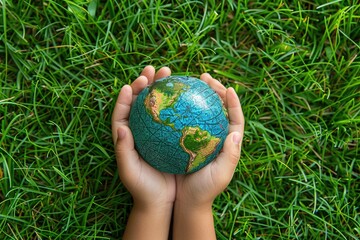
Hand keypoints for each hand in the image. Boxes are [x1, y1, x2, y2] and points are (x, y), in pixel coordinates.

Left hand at [111, 66, 175, 208]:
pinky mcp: (169, 136)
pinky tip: (187, 95)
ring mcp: (155, 132)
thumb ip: (123, 151)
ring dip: (162, 88)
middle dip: (145, 82)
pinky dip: (177, 103)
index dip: (126, 95)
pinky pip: (173, 115)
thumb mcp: (130, 172)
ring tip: (170, 73)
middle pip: (140, 101)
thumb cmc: (142, 187)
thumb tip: (121, 128)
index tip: (133, 83)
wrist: (160, 200)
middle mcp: (140, 130)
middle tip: (154, 70)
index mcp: (126, 136)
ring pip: (157, 105)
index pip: (123, 111)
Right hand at [175, 73, 244, 206]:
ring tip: (187, 80)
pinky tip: (167, 99)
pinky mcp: (181, 139)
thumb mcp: (220, 176)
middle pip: (214, 107)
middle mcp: (212, 136)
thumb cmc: (204, 191)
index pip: (234, 118)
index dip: (233, 102)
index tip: (228, 89)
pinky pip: (179, 119)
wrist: (186, 202)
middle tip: (203, 76)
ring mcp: (196, 136)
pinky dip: (175, 107)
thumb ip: (230, 156)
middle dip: (211, 89)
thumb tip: (236, 133)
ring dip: (191, 93)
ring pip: (195, 110)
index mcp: (226, 143)